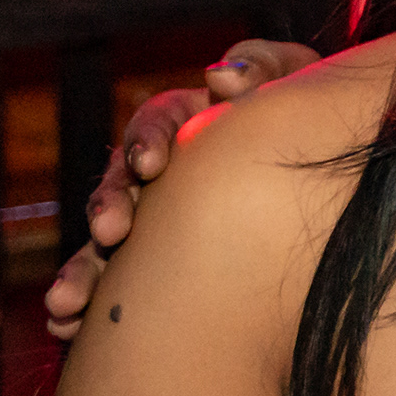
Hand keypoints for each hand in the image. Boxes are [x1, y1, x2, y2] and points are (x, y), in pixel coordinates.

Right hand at [39, 41, 317, 342]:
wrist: (329, 181)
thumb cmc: (305, 119)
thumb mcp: (296, 82)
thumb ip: (262, 68)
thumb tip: (221, 79)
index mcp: (190, 123)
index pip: (157, 123)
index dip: (147, 139)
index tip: (151, 165)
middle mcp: (161, 174)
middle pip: (121, 185)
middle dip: (110, 208)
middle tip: (111, 232)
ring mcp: (154, 223)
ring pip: (105, 245)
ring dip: (83, 270)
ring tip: (66, 302)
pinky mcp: (156, 269)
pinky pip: (115, 290)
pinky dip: (87, 308)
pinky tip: (67, 328)